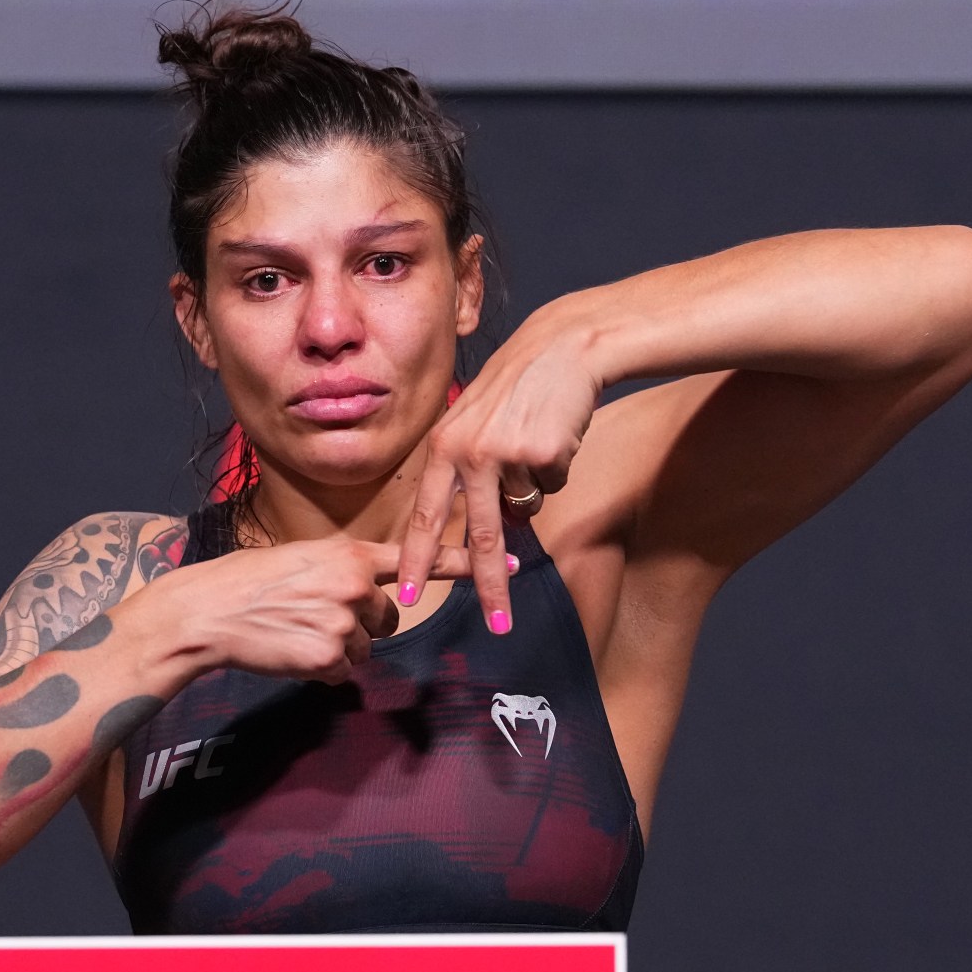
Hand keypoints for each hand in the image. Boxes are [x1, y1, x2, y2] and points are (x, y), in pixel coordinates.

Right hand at [170, 537, 474, 683]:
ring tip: (296, 632)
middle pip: (388, 620)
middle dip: (362, 625)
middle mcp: (354, 585)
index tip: (510, 560)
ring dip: (337, 649)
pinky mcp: (329, 657)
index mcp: (349, 554)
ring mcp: (344, 623)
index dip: (463, 562)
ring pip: (365, 650)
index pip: (416, 557)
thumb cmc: (248, 583)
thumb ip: (343, 572)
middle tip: (317, 617)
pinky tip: (290, 651)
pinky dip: (319, 669)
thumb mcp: (303, 559)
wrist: (210, 612)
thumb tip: (366, 598)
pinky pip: (341, 673)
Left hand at [394, 312, 602, 630]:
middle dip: (490, 586)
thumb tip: (491, 529)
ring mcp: (506, 453)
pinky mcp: (544, 452)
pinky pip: (554, 484)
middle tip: (498, 624)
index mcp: (443, 447)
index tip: (409, 597)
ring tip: (538, 443)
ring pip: (525, 508)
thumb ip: (468, 473)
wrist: (563, 347)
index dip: (417, 560)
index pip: (424, 516)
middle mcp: (468, 452)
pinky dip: (559, 465)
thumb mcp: (475, 425)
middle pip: (478, 536)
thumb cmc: (518, 388)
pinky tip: (556, 431)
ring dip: (536, 490)